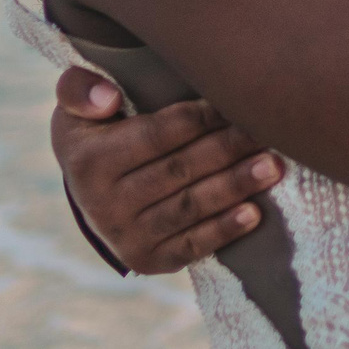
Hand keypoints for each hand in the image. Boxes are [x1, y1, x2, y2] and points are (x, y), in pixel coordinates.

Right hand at [51, 68, 282, 272]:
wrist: (90, 193)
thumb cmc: (97, 133)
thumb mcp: (75, 106)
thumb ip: (78, 89)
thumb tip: (107, 98)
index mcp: (89, 161)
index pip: (156, 135)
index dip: (199, 118)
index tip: (235, 100)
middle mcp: (104, 204)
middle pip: (179, 171)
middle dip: (227, 149)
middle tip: (268, 132)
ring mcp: (127, 237)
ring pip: (190, 208)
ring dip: (235, 187)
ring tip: (273, 167)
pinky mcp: (148, 260)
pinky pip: (192, 246)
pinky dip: (224, 231)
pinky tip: (254, 214)